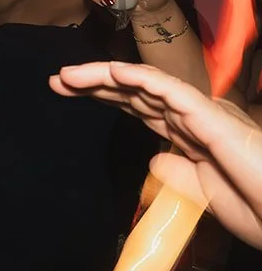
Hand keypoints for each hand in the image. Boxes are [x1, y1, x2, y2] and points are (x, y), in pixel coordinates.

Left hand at [52, 61, 261, 246]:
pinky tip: (112, 73)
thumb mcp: (207, 197)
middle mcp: (196, 118)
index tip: (65, 89)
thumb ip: (180, 175)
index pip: (139, 106)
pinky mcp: (214, 118)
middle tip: (56, 79)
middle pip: (136, 92)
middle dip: (94, 82)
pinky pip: (172, 91)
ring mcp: (205, 115)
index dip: (104, 94)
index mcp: (192, 135)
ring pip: (147, 85)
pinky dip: (141, 78)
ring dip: (105, 76)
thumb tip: (155, 158)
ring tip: (67, 76)